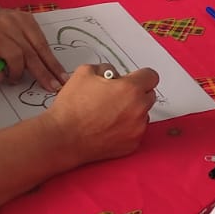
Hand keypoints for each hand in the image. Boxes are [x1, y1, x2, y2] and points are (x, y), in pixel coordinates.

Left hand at [0, 3, 66, 90]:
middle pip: (31, 51)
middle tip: (56, 87)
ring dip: (52, 63)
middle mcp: (9, 24)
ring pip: (40, 44)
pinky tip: (55, 65)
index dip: (17, 71)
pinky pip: (41, 38)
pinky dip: (48, 53)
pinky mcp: (29, 18)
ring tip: (63, 78)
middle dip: (44, 71)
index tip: (14, 80)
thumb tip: (4, 77)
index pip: (14, 55)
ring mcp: (21, 19)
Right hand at [44, 65, 160, 164]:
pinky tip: (109, 127)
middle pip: (150, 95)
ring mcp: (137, 129)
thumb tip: (114, 75)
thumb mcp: (85, 72)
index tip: (133, 79)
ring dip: (132, 111)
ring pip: (143, 114)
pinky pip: (136, 131)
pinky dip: (127, 128)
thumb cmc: (72, 106)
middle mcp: (138, 109)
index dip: (140, 75)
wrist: (63, 137)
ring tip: (110, 113)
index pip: (151, 76)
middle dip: (137, 93)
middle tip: (117, 96)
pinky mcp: (132, 145)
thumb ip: (105, 68)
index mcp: (130, 89)